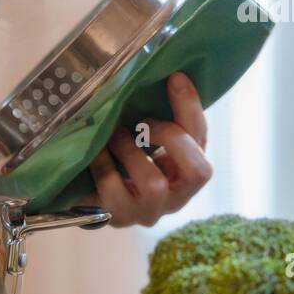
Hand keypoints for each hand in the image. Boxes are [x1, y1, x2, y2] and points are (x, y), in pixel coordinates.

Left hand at [77, 71, 212, 227]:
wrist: (90, 194)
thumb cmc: (125, 160)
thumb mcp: (150, 137)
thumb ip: (165, 114)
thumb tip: (172, 75)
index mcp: (189, 170)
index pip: (202, 140)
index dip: (190, 108)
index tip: (175, 77)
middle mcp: (176, 198)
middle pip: (198, 172)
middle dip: (170, 137)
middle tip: (143, 121)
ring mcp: (148, 212)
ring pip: (154, 184)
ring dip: (131, 151)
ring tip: (114, 134)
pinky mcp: (119, 218)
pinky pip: (115, 191)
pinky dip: (103, 165)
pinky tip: (96, 152)